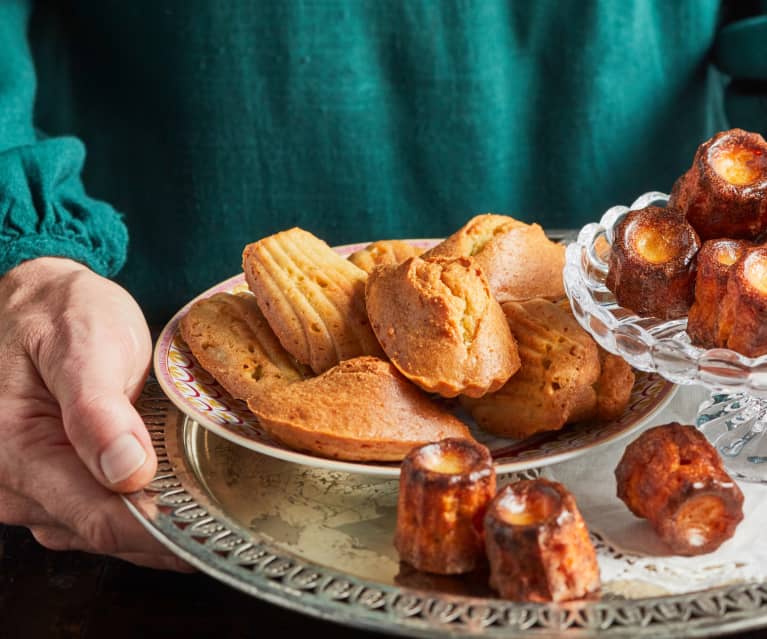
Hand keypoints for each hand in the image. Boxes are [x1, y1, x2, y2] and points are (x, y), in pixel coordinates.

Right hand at [0, 257, 189, 570]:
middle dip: (164, 536)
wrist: (39, 299)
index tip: (213, 536)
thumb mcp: (81, 342)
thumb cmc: (58, 311)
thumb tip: (127, 473)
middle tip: (227, 529)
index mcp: (15, 450)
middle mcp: (14, 483)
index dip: (160, 534)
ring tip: (212, 522)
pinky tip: (177, 507)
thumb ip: (97, 409)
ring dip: (154, 529)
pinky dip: (138, 515)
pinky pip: (96, 514)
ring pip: (99, 530)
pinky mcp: (51, 481)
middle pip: (100, 532)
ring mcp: (31, 487)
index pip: (97, 518)